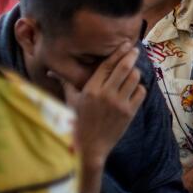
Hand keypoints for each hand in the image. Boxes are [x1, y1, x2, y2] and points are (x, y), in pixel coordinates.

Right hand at [62, 45, 145, 190]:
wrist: (89, 148)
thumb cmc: (77, 122)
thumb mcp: (70, 102)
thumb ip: (66, 83)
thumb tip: (51, 71)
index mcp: (90, 90)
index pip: (107, 65)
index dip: (117, 52)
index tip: (125, 44)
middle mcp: (105, 95)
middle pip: (124, 68)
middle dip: (131, 56)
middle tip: (134, 50)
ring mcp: (119, 104)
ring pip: (135, 78)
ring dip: (135, 73)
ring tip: (132, 72)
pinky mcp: (129, 113)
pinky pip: (141, 92)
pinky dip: (139, 88)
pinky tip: (134, 89)